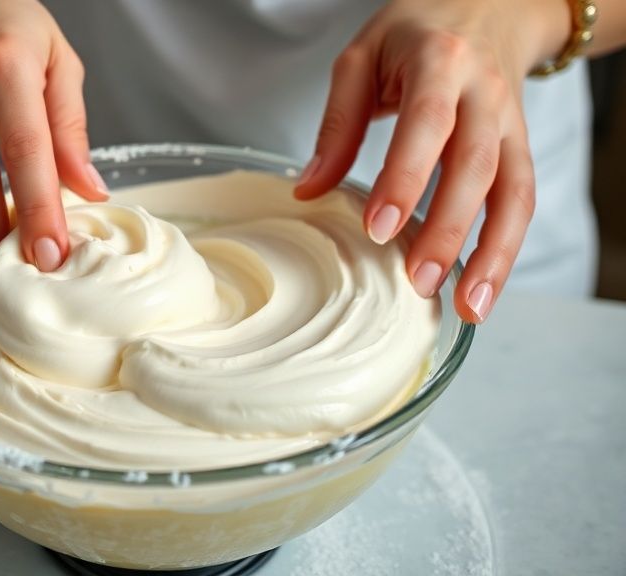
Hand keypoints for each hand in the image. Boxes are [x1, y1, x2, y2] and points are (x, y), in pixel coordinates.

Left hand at [295, 0, 571, 322]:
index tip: (379, 228)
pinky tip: (483, 289)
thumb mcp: (362, 58)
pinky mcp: (521, 146)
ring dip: (494, 254)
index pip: (426, 124)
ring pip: (514, 191)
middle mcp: (485, 93)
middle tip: (419, 280)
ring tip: (469, 307)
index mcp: (439, 63)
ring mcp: (511, 121)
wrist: (490, 5)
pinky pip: (522, 200)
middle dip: (449, 228)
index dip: (406, 178)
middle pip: (476, 166)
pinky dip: (506, 249)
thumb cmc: (416, 32)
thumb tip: (308, 191)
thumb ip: (337, 124)